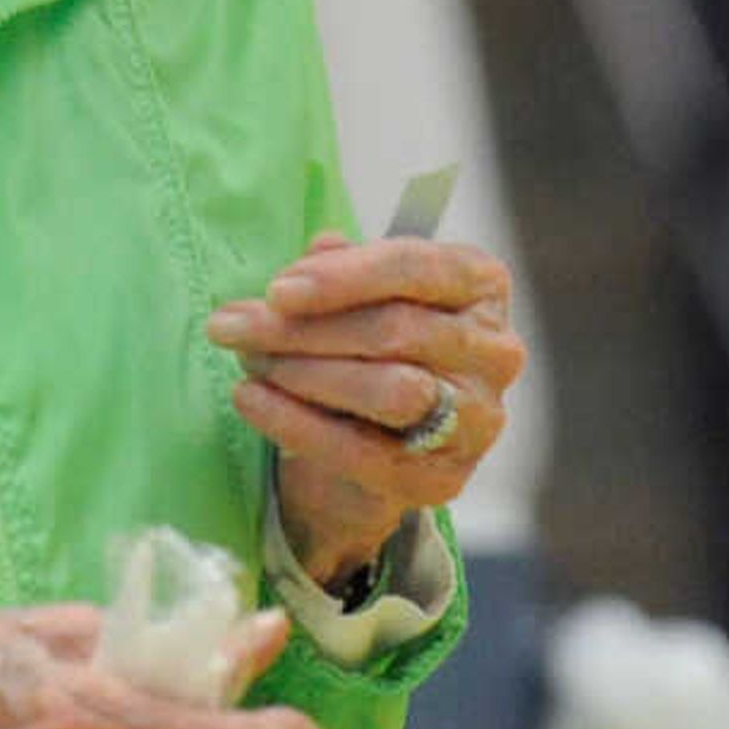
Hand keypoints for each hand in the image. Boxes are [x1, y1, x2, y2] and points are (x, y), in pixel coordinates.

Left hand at [207, 231, 525, 585]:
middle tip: (234, 327)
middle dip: (303, 329)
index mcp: (480, 284)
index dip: (343, 278)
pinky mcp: (443, 478)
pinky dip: (296, 424)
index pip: (417, 268)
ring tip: (249, 362)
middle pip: (395, 331)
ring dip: (305, 373)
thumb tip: (320, 250)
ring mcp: (478, 419)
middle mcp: (495, 350)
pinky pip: (364, 451)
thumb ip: (341, 267)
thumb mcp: (355, 294)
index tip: (277, 290)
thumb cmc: (367, 346)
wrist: (371, 444)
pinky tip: (250, 400)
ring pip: (391, 389)